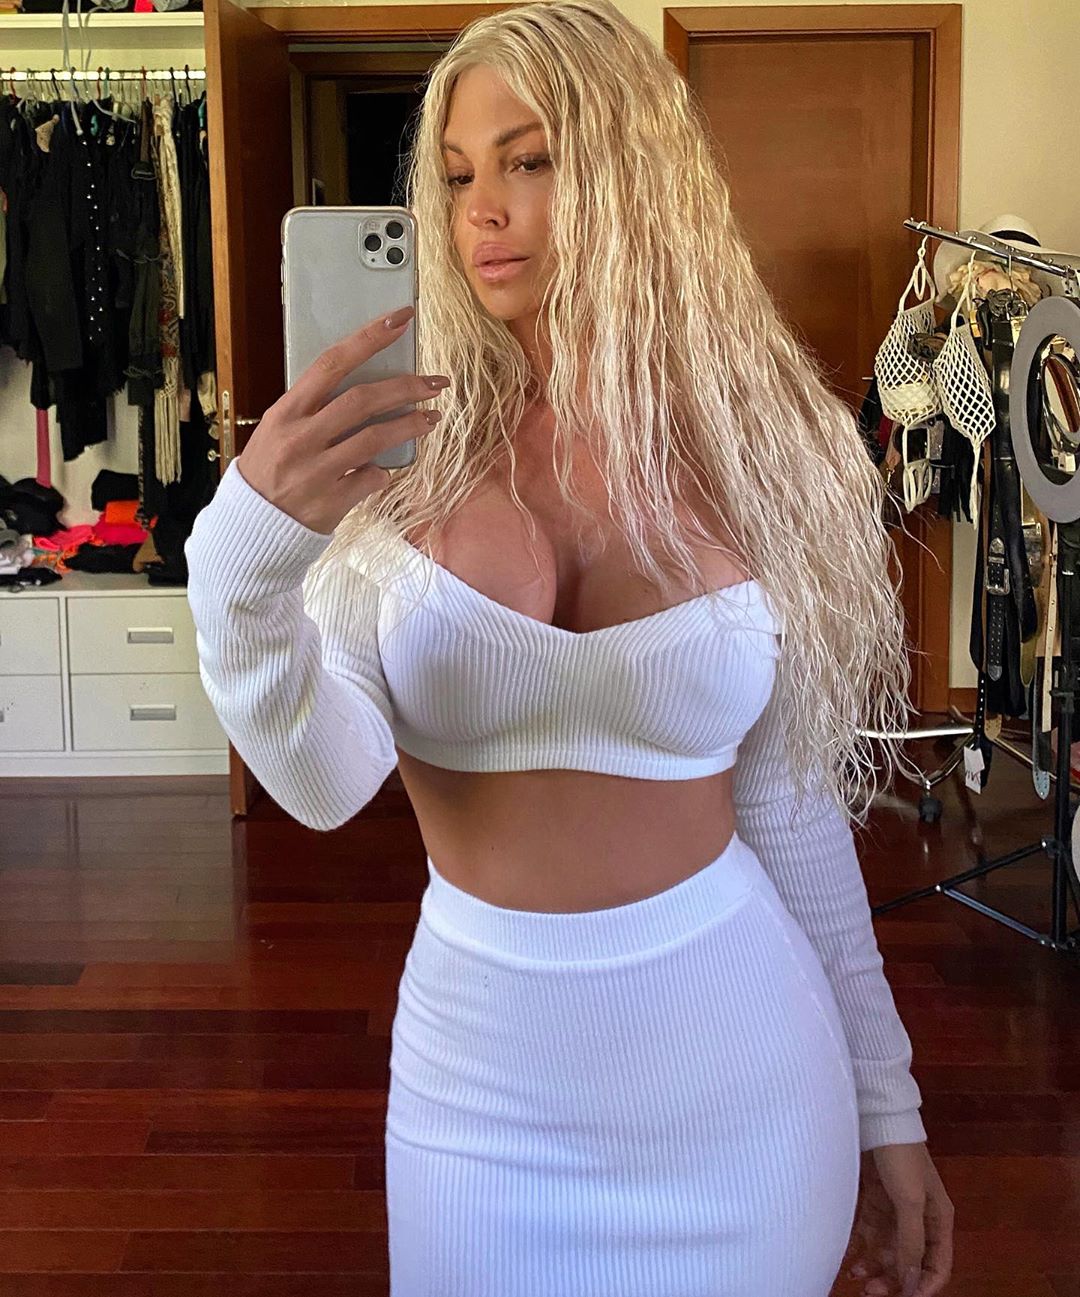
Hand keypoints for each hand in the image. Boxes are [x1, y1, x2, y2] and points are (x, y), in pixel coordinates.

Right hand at [236, 306, 450, 533]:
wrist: (252, 525)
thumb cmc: (269, 470)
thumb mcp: (278, 430)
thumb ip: (313, 410)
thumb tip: (363, 387)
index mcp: (286, 413)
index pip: (332, 364)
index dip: (368, 339)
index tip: (400, 320)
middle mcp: (301, 438)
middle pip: (362, 400)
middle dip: (405, 387)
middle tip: (435, 382)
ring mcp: (316, 471)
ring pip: (375, 439)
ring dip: (410, 425)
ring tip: (431, 418)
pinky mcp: (331, 502)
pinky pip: (371, 479)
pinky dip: (383, 472)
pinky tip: (385, 469)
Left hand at [845, 1143, 953, 1296]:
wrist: (876, 1117)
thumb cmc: (900, 1156)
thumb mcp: (910, 1200)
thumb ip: (911, 1241)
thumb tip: (910, 1281)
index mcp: (938, 1219)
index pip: (938, 1265)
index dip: (923, 1286)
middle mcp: (919, 1218)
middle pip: (910, 1261)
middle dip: (893, 1279)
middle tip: (871, 1292)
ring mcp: (896, 1209)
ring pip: (888, 1250)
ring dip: (875, 1267)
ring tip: (857, 1278)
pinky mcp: (875, 1200)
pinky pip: (870, 1233)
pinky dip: (862, 1248)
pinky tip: (851, 1259)